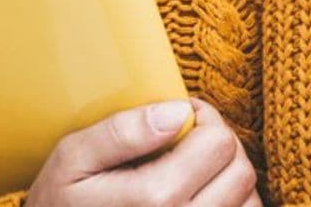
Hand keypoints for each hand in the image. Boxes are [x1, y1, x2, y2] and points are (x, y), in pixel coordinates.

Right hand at [28, 99, 257, 206]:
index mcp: (155, 200)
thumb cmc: (61, 205)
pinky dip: (231, 205)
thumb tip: (177, 112)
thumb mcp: (74, 159)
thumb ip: (123, 132)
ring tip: (193, 171)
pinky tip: (200, 197)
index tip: (178, 117)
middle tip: (186, 140)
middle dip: (218, 145)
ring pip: (249, 202)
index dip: (202, 118)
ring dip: (229, 179)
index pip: (218, 143)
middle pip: (240, 171)